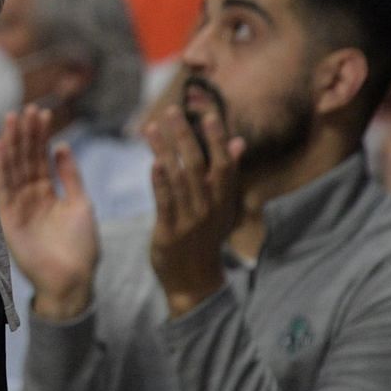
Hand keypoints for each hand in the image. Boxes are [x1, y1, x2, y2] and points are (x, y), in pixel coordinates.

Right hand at [0, 104, 97, 319]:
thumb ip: (70, 176)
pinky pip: (3, 188)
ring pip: (13, 168)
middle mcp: (30, 196)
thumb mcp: (81, 204)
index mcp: (48, 192)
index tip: (41, 113)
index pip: (41, 158)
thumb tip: (62, 145)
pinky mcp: (8, 218)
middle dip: (25, 134)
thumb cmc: (82, 247)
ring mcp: (18, 206)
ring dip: (11, 144)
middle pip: (25, 159)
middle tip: (25, 108)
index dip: (40, 136)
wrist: (74, 280)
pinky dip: (0, 167)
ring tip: (12, 119)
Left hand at [145, 107, 244, 317]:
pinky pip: (166, 202)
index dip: (216, 137)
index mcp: (223, 199)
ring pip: (179, 179)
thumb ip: (228, 173)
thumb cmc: (206, 236)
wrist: (194, 280)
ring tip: (152, 127)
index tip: (207, 112)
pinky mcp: (170, 231)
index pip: (223, 162)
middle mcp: (209, 207)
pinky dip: (160, 183)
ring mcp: (190, 219)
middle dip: (186, 136)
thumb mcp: (222, 206)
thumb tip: (238, 141)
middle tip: (173, 111)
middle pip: (198, 165)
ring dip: (165, 150)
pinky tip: (153, 163)